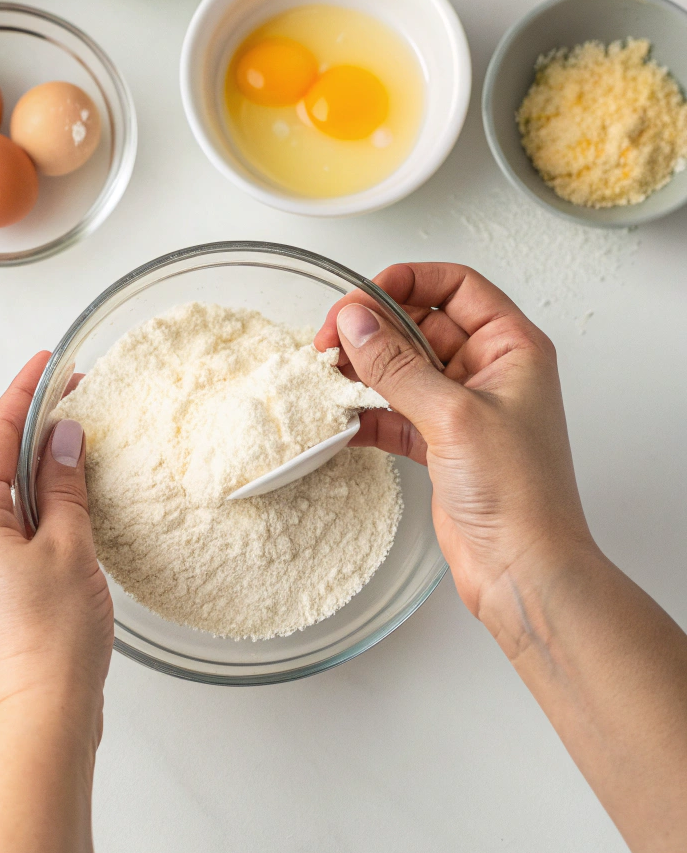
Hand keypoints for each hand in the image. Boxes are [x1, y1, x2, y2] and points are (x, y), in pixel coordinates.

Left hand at [0, 353, 112, 730]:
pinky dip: (31, 502)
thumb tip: (63, 436)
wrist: (45, 716)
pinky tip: (61, 496)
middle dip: (28, 425)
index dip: (22, 394)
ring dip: (31, 465)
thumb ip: (63, 484)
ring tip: (70, 436)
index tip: (46, 362)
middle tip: (69, 393)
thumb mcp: (68, 546)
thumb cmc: (55, 638)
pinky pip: (3, 527)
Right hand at [315, 263, 592, 622]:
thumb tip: (355, 319)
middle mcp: (488, 371)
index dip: (408, 281)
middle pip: (420, 323)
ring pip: (401, 367)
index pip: (457, 286)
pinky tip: (340, 419)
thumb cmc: (519, 494)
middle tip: (331, 340)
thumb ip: (396, 364)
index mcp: (511, 347)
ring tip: (327, 376)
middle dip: (374, 328)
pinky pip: (393, 411)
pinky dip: (365, 413)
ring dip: (363, 369)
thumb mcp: (453, 415)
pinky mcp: (439, 443)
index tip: (362, 296)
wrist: (524, 571)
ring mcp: (461, 408)